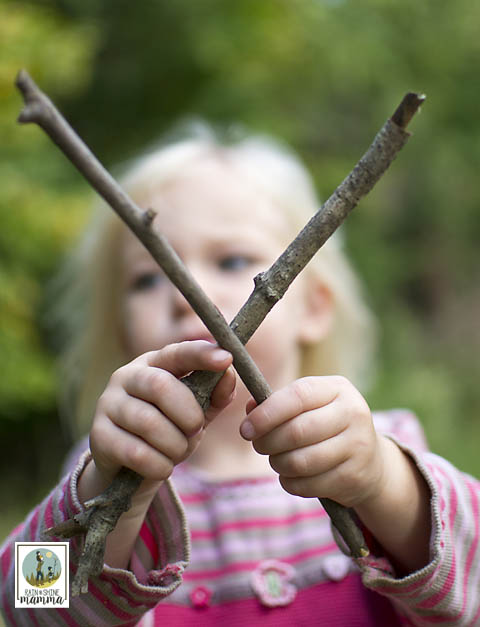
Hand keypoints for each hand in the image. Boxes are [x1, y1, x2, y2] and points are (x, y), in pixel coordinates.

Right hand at [89, 341, 235, 487]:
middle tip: (196, 430)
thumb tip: (229, 374)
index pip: (177, 352)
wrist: (130, 467)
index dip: (201, 354)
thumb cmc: (169, 429)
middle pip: (160, 386)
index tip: (226, 359)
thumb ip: (214, 394)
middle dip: (188, 413)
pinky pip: (135, 452)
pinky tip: (162, 467)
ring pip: (148, 422)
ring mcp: (108, 403)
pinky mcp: (98, 435)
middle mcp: (126, 376)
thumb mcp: (196, 411)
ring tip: (178, 452)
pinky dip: (159, 465)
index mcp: (153, 363)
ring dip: (174, 445)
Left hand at [240, 376, 385, 508]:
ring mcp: (358, 446)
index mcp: (338, 388)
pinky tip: (291, 476)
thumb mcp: (309, 406)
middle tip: (259, 445)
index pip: (297, 396)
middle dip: (268, 442)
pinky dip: (290, 483)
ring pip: (301, 461)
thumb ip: (277, 404)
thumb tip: (249, 409)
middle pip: (297, 431)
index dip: (267, 414)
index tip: (245, 429)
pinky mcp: (355, 476)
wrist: (371, 461)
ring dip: (278, 464)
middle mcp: (353, 413)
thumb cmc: (327, 426)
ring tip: (276, 460)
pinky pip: (308, 485)